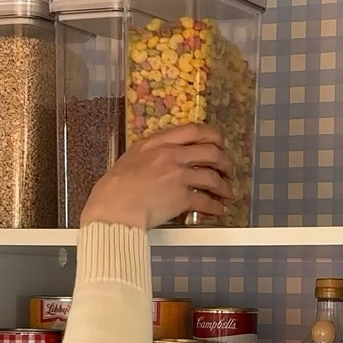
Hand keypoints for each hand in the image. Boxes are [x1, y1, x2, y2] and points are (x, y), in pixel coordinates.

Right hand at [80, 125, 233, 230]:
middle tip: (228, 169)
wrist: (114, 207)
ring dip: (224, 186)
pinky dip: (216, 207)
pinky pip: (206, 201)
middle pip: (210, 152)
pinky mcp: (181, 198)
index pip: (193, 130)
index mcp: (158, 142)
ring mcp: (178, 176)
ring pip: (212, 177)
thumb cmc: (115, 186)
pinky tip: (220, 211)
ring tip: (228, 193)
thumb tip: (164, 154)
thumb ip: (152, 152)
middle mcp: (172, 155)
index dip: (212, 135)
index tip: (219, 142)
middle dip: (225, 162)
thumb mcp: (132, 157)